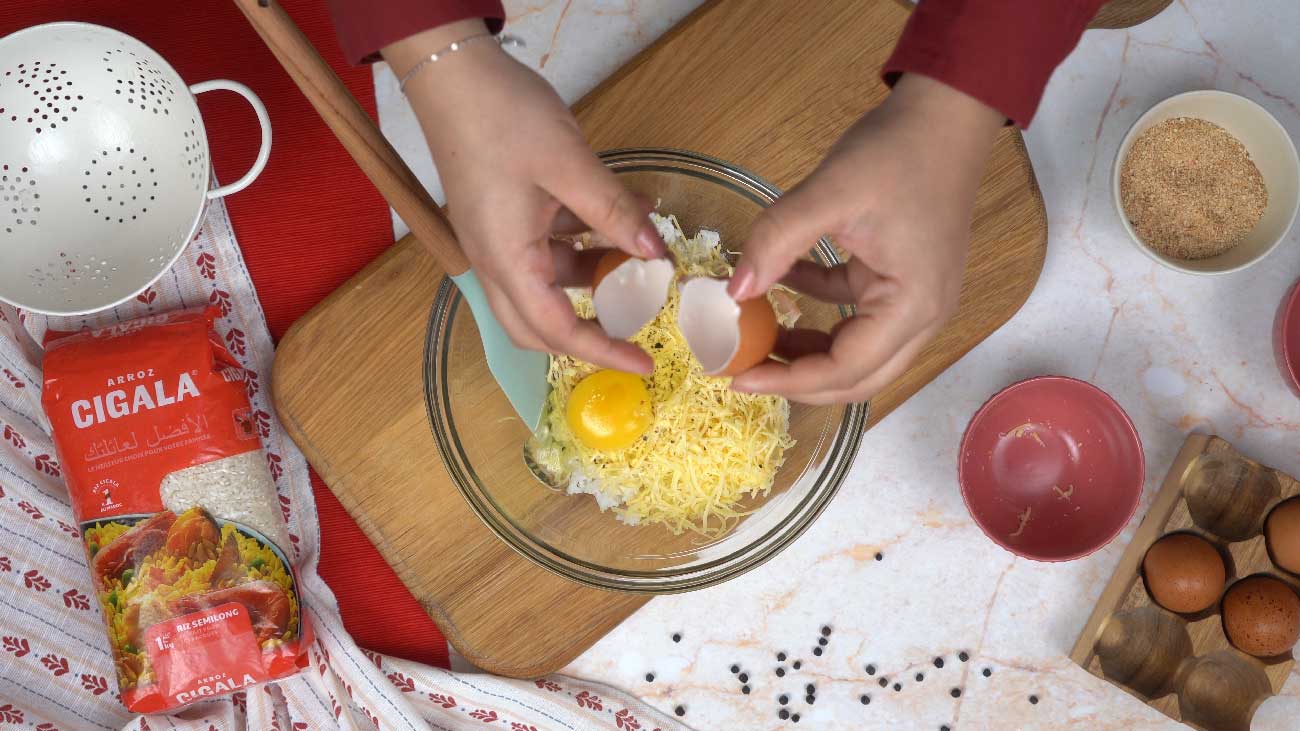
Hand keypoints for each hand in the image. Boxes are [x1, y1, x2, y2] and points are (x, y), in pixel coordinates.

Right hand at [385, 21, 664, 373]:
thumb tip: (657, 254)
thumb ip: (614, 213)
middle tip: (636, 329)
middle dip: (589, 332)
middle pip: (539, 325)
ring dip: (596, 276)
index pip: (556, 331)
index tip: (644, 363)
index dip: (602, 352)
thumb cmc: (502, 116)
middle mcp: (496, 260)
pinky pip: (548, 244)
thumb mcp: (569, 165)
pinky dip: (586, 238)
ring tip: (645, 255)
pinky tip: (625, 211)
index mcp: (506, 261)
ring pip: (549, 281)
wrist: (452, 71)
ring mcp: (497, 237)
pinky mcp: (503, 213)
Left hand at [728, 74, 1003, 403]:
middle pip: (857, 377)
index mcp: (912, 306)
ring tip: (754, 340)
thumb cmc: (900, 150)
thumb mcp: (831, 191)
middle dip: (798, 381)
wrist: (946, 111)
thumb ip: (778, 240)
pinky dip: (815, 309)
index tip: (738, 377)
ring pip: (855, 350)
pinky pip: (853, 312)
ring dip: (806, 350)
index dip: (789, 382)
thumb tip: (734, 291)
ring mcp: (913, 298)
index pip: (847, 369)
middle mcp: (922, 315)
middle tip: (740, 371)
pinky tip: (777, 287)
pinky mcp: (899, 277)